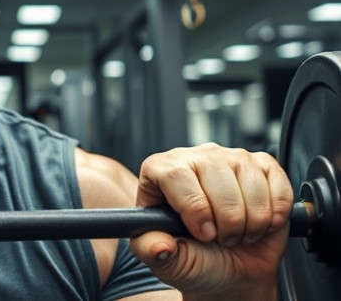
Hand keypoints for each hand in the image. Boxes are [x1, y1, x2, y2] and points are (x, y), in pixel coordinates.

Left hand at [129, 143, 293, 298]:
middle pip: (218, 180)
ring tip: (238, 232)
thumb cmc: (195, 259)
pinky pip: (277, 183)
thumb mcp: (165, 260)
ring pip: (251, 184)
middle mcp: (195, 158)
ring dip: (252, 221)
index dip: (195, 209)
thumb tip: (158, 245)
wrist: (231, 271)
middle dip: (227, 222)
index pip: (175, 175)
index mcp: (160, 170)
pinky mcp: (262, 166)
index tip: (204, 233)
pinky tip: (261, 224)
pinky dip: (275, 213)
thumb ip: (152, 251)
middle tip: (221, 238)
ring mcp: (230, 158)